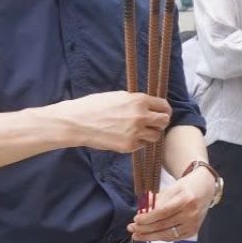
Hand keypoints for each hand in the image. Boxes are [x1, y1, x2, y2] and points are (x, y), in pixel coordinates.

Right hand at [53, 91, 170, 152]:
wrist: (77, 122)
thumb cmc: (94, 106)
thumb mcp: (119, 96)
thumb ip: (137, 101)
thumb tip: (150, 106)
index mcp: (139, 100)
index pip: (164, 106)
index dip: (164, 110)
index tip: (162, 112)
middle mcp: (141, 116)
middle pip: (164, 121)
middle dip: (161, 122)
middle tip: (154, 123)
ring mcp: (136, 132)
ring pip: (156, 136)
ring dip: (151, 133)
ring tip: (140, 131)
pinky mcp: (129, 146)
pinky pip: (142, 145)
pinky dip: (138, 142)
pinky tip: (128, 137)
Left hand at [127, 167, 215, 240]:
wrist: (205, 188)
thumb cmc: (186, 186)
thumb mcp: (172, 188)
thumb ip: (157, 201)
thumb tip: (141, 212)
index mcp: (186, 199)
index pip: (163, 212)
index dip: (147, 218)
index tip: (136, 218)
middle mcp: (191, 214)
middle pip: (163, 225)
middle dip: (145, 229)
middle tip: (131, 228)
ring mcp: (193, 224)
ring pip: (167, 235)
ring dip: (150, 236)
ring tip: (137, 235)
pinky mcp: (193, 231)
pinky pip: (173, 237)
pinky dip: (161, 237)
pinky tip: (150, 235)